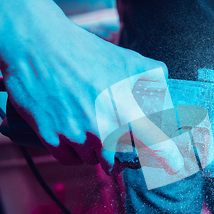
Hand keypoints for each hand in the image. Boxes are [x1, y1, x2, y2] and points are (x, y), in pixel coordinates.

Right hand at [0, 0, 183, 174]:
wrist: (38, 45)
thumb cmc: (85, 52)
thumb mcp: (127, 59)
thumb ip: (152, 76)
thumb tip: (166, 87)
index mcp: (126, 111)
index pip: (155, 146)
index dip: (168, 159)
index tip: (175, 167)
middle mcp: (103, 129)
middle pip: (118, 161)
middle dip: (120, 155)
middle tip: (116, 142)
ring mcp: (76, 135)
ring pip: (93, 160)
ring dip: (96, 152)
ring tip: (91, 130)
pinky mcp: (50, 137)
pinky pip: (69, 159)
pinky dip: (73, 153)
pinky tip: (74, 136)